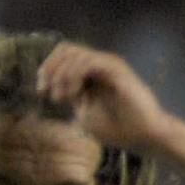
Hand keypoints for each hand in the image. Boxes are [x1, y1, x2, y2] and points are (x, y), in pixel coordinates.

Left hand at [37, 42, 169, 153]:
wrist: (143, 136)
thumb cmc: (117, 128)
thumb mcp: (84, 113)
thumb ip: (71, 97)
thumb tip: (54, 85)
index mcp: (91, 74)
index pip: (64, 55)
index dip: (48, 68)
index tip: (42, 90)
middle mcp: (100, 64)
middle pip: (66, 49)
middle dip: (50, 68)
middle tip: (47, 90)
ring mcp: (108, 64)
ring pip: (75, 53)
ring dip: (61, 74)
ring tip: (61, 96)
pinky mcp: (116, 69)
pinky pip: (89, 62)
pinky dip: (74, 75)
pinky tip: (73, 94)